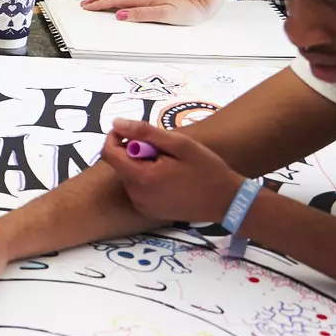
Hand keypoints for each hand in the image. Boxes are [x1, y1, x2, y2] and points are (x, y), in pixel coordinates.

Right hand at [80, 0, 221, 24]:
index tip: (87, 7)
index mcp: (143, 0)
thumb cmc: (187, 12)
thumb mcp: (165, 15)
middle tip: (85, 3)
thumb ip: (142, 14)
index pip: (115, 1)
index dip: (100, 4)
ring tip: (95, 0)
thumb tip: (121, 14)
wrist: (200, 3)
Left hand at [99, 120, 245, 224]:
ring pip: (128, 176)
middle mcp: (136, 195)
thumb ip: (145, 133)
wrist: (227, 202)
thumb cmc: (207, 170)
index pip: (108, 153)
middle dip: (134, 151)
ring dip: (141, 165)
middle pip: (119, 164)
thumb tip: (116, 123)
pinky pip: (137, 189)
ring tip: (168, 165)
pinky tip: (168, 179)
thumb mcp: (180, 144)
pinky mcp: (147, 212)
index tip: (132, 132)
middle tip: (162, 151)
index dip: (115, 137)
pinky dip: (146, 179)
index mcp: (142, 178)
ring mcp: (141, 206)